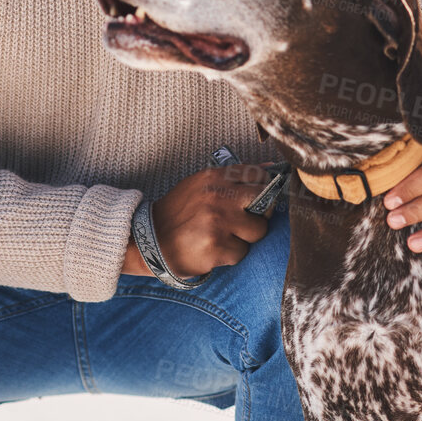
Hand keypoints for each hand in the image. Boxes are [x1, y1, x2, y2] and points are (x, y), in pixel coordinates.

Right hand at [122, 163, 272, 277]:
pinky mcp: (217, 246)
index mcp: (215, 177)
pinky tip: (213, 249)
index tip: (257, 197)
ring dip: (244, 237)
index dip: (263, 188)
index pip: (258, 174)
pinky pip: (241, 252)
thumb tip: (271, 167)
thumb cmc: (179, 213)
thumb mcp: (201, 185)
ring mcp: (219, 222)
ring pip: (257, 230)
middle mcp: (218, 196)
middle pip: (265, 200)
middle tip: (245, 220)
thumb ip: (234, 177)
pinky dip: (231, 254)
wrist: (150, 242)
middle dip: (261, 212)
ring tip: (223, 236)